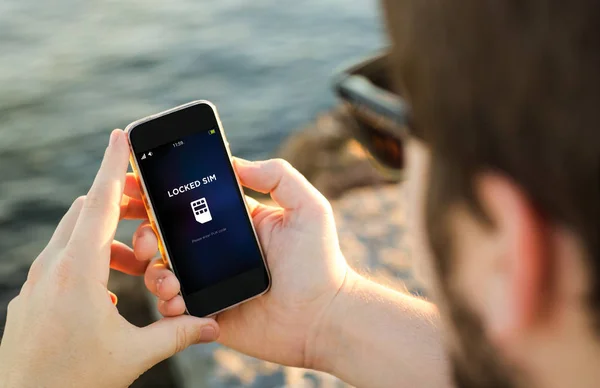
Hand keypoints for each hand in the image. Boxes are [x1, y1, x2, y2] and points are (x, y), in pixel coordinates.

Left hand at [0, 130, 218, 387]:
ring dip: (108, 237)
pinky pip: (62, 259)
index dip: (113, 164)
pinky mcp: (31, 296)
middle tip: (150, 218)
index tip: (122, 135)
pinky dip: (89, 258)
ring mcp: (36, 281)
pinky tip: (108, 292)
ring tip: (138, 265)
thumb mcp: (133, 355)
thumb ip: (177, 333)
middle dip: (121, 205)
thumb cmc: (73, 380)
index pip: (99, 202)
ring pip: (74, 235)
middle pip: (87, 211)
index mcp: (79, 272)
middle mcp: (52, 267)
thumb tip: (214, 325)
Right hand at [142, 158, 348, 366]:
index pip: (189, 202)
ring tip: (167, 275)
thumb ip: (277, 176)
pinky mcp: (207, 312)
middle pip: (165, 235)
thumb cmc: (320, 262)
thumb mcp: (308, 208)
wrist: (323, 318)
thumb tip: (236, 162)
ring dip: (152, 269)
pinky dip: (165, 303)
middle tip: (142, 234)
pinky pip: (173, 307)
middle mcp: (215, 250)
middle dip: (142, 230)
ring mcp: (209, 282)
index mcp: (233, 222)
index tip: (134, 183)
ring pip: (161, 270)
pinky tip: (177, 299)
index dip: (160, 193)